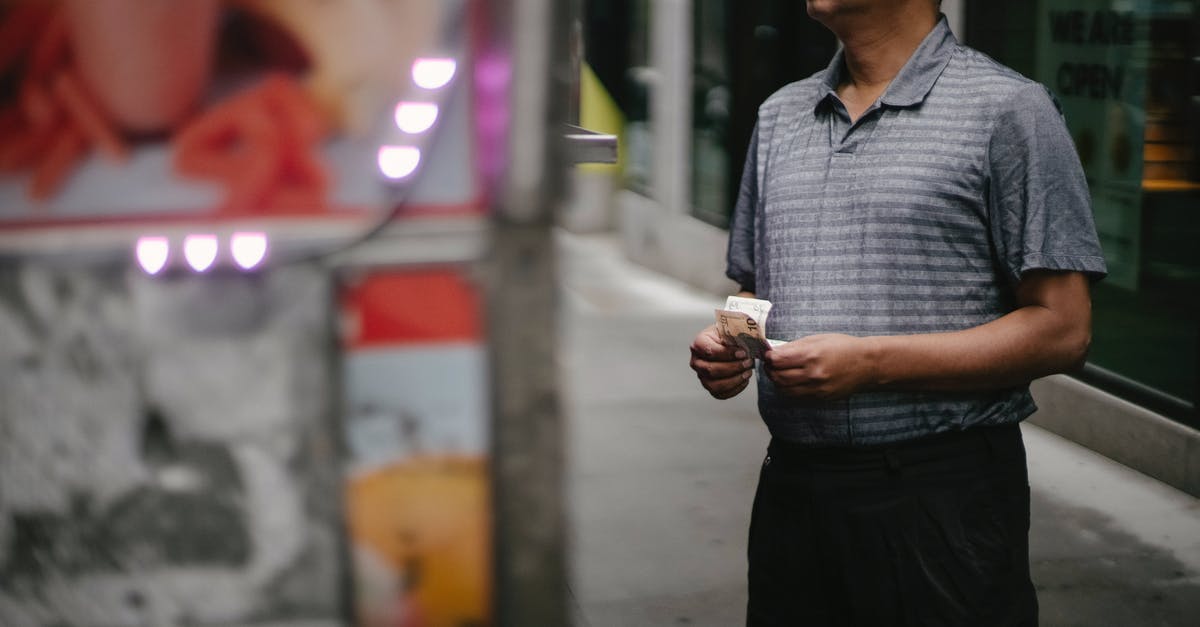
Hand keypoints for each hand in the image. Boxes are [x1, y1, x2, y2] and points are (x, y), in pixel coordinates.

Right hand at [689, 325, 753, 398]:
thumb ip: (737, 334)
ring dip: (734, 380)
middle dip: (733, 368)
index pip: (710, 351)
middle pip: (711, 370)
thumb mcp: (732, 329)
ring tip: (747, 372)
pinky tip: (744, 380)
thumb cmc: (729, 335)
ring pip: (714, 385)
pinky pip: (720, 394)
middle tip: (748, 362)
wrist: (729, 343)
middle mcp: (696, 361)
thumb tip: (746, 344)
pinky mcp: (710, 386)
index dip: (728, 354)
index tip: (743, 352)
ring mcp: (701, 376)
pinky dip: (735, 389)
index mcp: (699, 343)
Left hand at [762, 334, 876, 398]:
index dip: (768, 357)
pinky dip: (788, 389)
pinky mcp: (820, 397)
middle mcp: (813, 374)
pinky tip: (790, 380)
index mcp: (811, 356)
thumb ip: (794, 346)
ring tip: (778, 372)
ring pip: (784, 389)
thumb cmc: (844, 347)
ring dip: (776, 381)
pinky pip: (796, 395)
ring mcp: (817, 388)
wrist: (867, 364)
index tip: (767, 353)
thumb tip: (774, 351)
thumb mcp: (818, 339)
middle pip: (777, 376)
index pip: (777, 360)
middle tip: (769, 363)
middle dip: (769, 369)